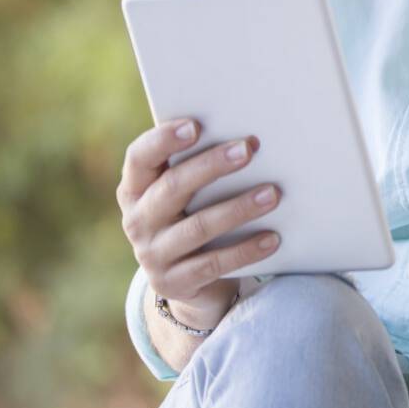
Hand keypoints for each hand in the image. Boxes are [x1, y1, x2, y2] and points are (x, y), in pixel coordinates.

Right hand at [116, 119, 281, 327]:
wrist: (189, 282)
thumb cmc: (194, 217)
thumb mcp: (187, 196)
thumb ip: (201, 168)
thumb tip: (250, 141)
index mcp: (136, 189)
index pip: (140, 158)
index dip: (163, 140)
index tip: (195, 125)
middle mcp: (137, 220)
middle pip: (173, 187)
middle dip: (212, 166)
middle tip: (248, 149)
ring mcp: (152, 254)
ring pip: (198, 227)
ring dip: (238, 208)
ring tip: (272, 193)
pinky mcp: (173, 283)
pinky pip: (214, 264)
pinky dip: (245, 250)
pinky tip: (272, 238)